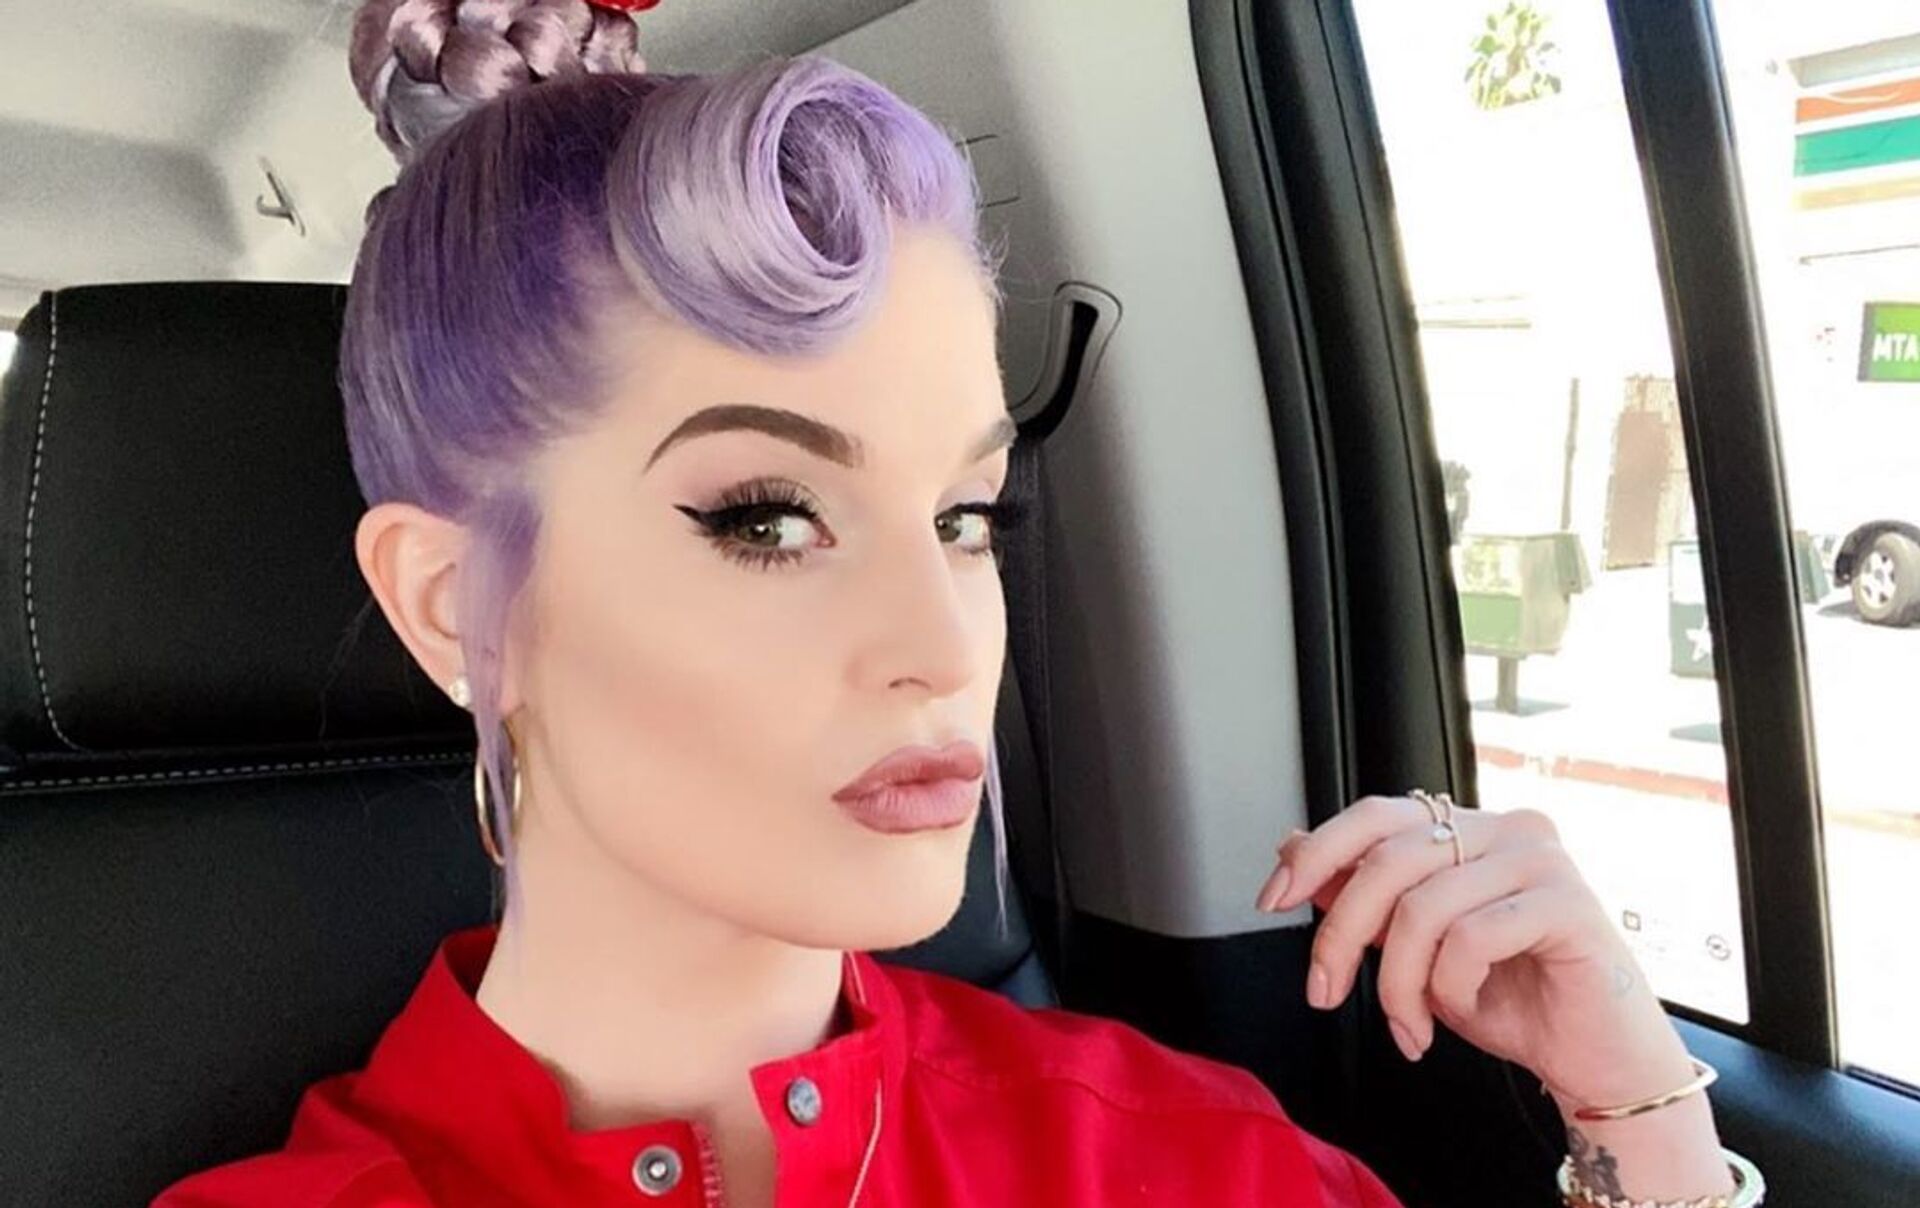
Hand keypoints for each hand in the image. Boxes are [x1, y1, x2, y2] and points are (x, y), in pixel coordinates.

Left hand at [1255, 794, 1695, 1112]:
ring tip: (1409, 1027)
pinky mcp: (1570, 905)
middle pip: (1387, 861)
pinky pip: (1471, 938)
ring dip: (1397, 982)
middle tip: (1323, 994)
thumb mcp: (1415, 949)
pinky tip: (1461, 1012)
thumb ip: (1364, 897)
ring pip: (1423, 908)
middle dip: (1340, 936)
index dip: (1316, 852)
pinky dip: (1449, 988)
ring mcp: (1542, 861)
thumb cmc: (1512, 1001)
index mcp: (1469, 829)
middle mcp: (1507, 828)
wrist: (1597, 1062)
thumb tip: (1291, 847)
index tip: (1272, 899)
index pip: (1374, 815)